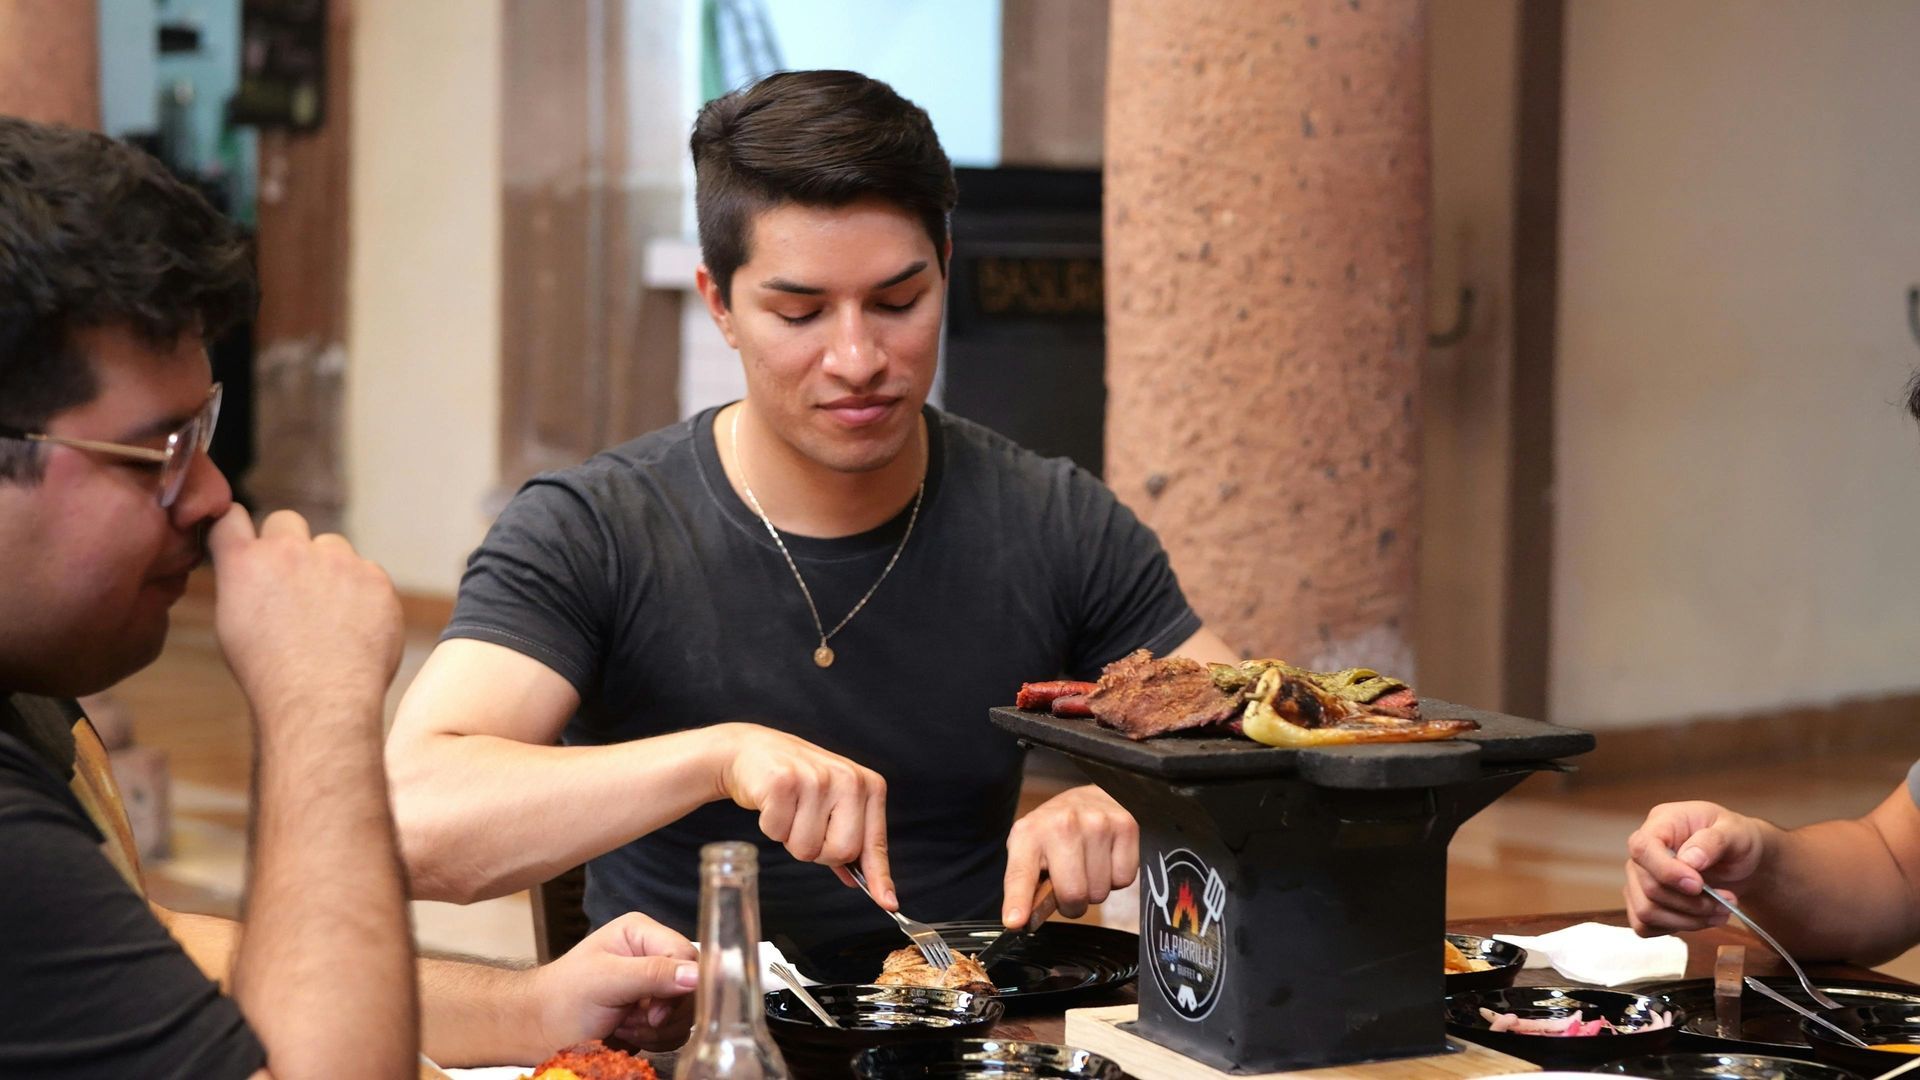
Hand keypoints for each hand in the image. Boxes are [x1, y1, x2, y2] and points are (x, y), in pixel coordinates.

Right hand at [207, 508, 402, 723]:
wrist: (320, 700)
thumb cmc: (270, 674)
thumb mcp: (233, 624)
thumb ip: (244, 583)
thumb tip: (254, 569)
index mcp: (244, 563)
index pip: (231, 517)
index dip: (239, 527)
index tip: (247, 537)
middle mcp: (289, 552)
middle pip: (286, 522)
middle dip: (288, 544)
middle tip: (294, 581)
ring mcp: (337, 561)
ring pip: (332, 546)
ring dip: (329, 567)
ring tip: (328, 614)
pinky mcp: (374, 577)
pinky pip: (366, 572)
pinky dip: (362, 592)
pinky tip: (355, 626)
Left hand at [528, 912, 699, 1052]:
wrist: (540, 1030)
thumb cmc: (562, 998)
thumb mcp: (607, 980)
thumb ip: (653, 973)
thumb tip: (697, 975)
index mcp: (642, 934)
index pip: (686, 955)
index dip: (678, 987)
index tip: (654, 1012)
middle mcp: (653, 956)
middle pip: (692, 987)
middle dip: (663, 1013)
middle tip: (631, 1020)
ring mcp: (655, 988)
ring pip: (686, 1013)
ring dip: (657, 1029)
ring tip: (624, 1027)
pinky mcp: (654, 1014)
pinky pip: (676, 1030)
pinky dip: (656, 1040)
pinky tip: (627, 1035)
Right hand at [714, 723, 893, 905]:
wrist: (755, 752)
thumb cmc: (798, 782)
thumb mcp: (833, 804)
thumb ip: (849, 840)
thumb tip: (863, 883)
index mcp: (868, 786)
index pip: (875, 842)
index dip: (878, 876)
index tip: (888, 902)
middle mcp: (848, 779)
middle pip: (841, 853)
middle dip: (818, 851)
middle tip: (806, 823)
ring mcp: (816, 779)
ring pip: (806, 849)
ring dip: (790, 838)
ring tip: (789, 810)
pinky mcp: (783, 782)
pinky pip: (777, 833)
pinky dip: (770, 826)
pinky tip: (772, 803)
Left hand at [1003, 784, 1137, 928]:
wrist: (1092, 797)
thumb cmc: (1058, 831)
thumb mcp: (1031, 848)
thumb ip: (1025, 884)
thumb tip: (1020, 920)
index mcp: (1030, 832)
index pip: (1021, 873)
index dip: (1018, 901)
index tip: (1015, 921)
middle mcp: (1063, 824)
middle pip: (1073, 894)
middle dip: (1072, 904)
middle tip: (1069, 886)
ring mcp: (1097, 823)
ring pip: (1100, 891)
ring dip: (1095, 889)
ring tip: (1087, 865)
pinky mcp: (1126, 826)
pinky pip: (1124, 880)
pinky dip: (1116, 877)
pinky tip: (1106, 858)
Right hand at [1624, 800, 1767, 935]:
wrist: (1743, 860)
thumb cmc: (1737, 839)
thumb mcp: (1735, 832)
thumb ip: (1713, 841)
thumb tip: (1689, 860)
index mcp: (1660, 824)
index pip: (1642, 848)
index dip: (1666, 871)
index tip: (1698, 885)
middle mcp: (1644, 852)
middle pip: (1648, 887)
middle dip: (1691, 903)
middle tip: (1726, 901)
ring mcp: (1640, 879)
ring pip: (1646, 912)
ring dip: (1689, 920)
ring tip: (1720, 912)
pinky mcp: (1645, 902)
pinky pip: (1645, 926)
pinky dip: (1676, 928)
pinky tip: (1699, 919)